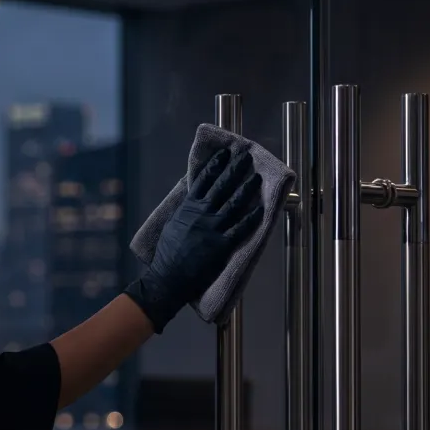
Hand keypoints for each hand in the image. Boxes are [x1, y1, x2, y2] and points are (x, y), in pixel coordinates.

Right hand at [125, 148, 262, 332]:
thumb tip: (197, 194)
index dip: (216, 164)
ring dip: (247, 188)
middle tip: (246, 156)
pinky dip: (252, 217)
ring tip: (256, 177)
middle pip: (222, 186)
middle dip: (235, 169)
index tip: (226, 153)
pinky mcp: (223, 245)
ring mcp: (213, 229)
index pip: (204, 179)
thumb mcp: (174, 222)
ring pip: (234, 203)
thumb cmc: (168, 250)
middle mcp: (202, 214)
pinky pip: (241, 228)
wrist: (169, 276)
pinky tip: (261, 208)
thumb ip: (187, 208)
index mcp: (188, 207)